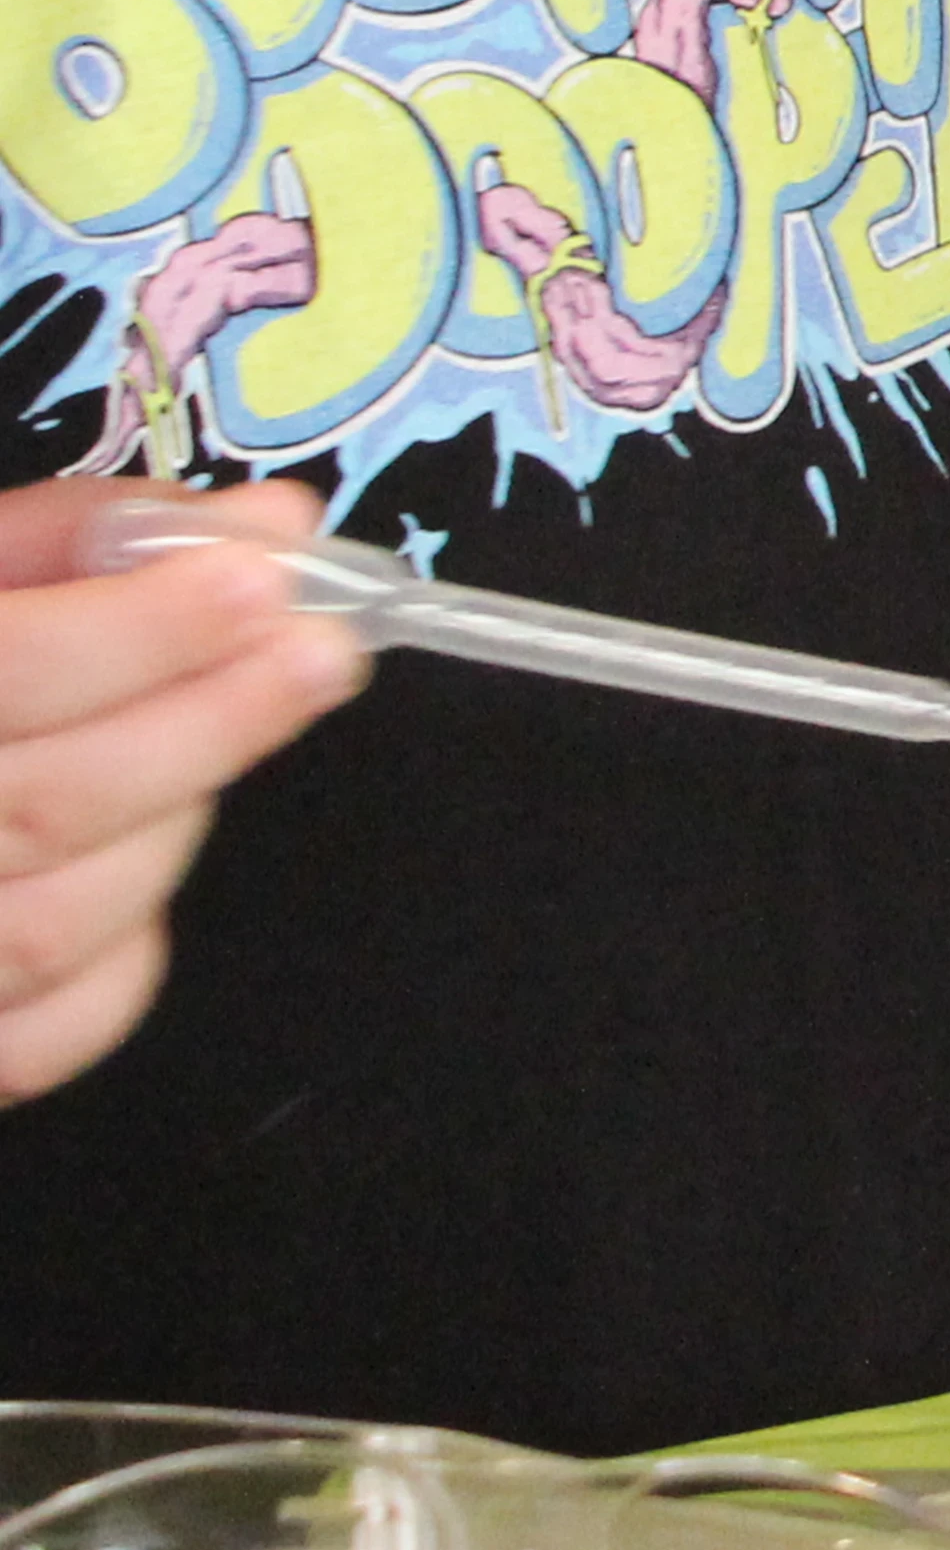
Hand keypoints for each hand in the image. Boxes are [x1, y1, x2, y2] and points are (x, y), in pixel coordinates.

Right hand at [0, 479, 363, 1094]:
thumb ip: (66, 540)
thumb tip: (262, 524)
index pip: (6, 672)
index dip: (138, 630)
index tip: (260, 578)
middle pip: (48, 808)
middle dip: (209, 722)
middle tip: (318, 654)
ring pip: (64, 921)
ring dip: (174, 817)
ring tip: (218, 738)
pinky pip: (58, 1024)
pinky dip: (128, 942)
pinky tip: (141, 856)